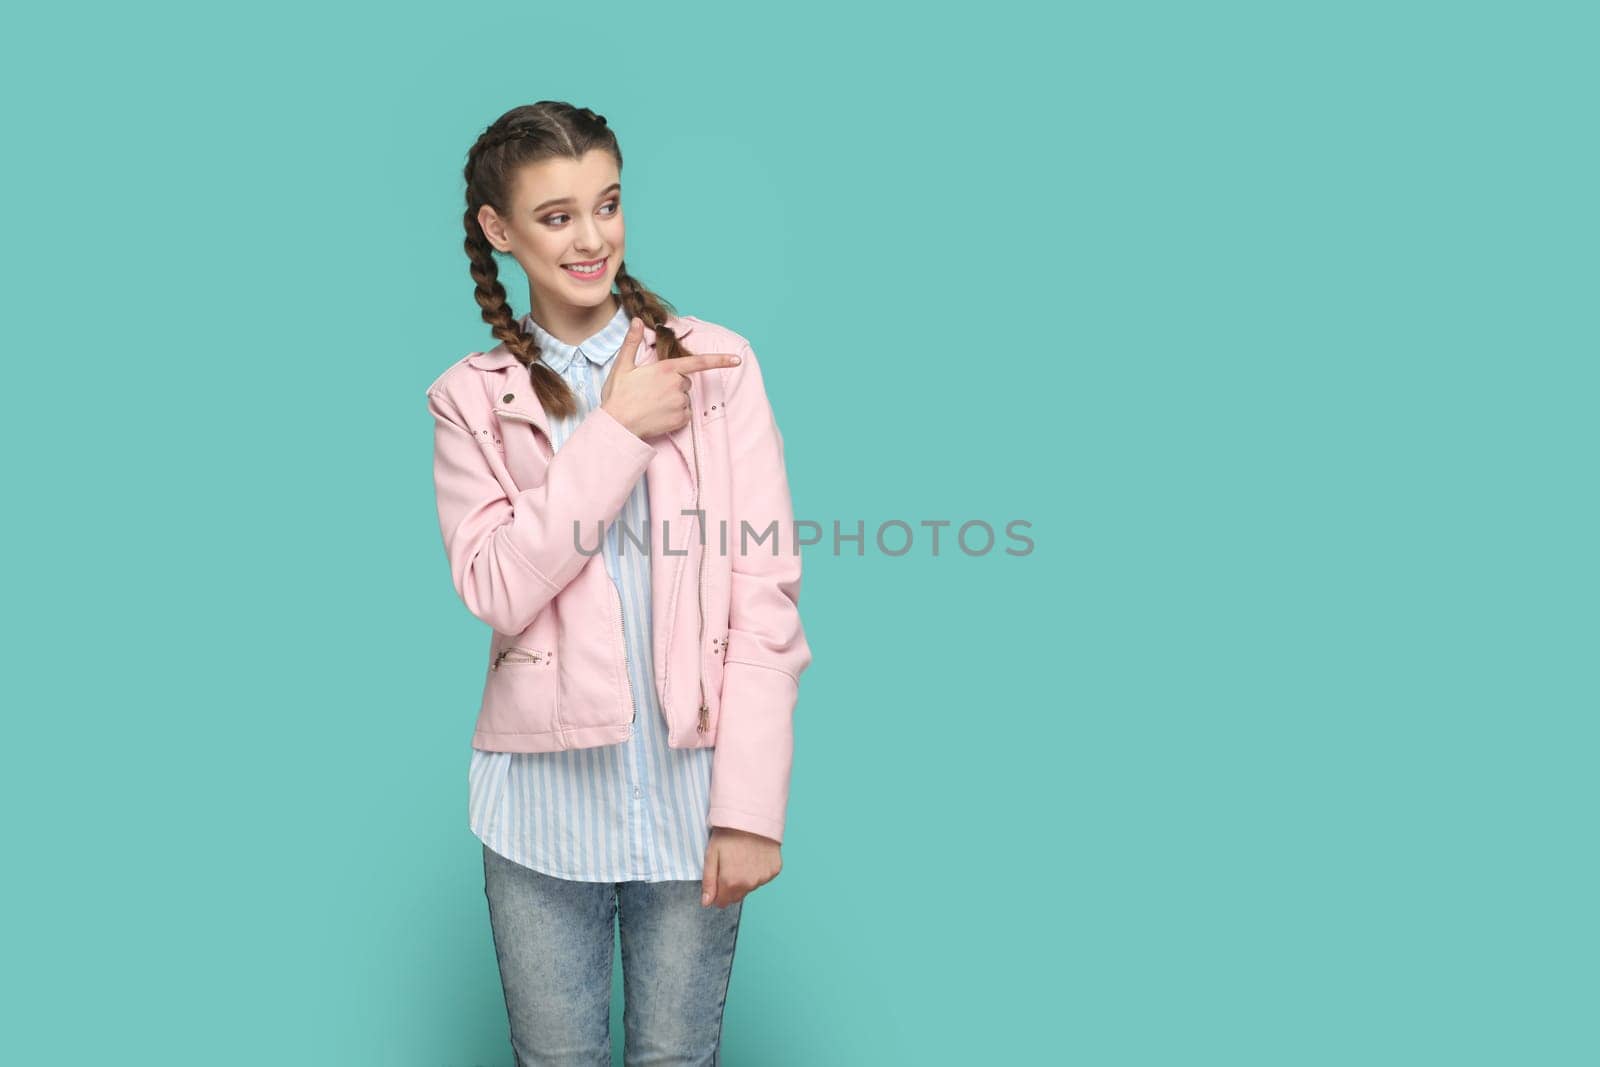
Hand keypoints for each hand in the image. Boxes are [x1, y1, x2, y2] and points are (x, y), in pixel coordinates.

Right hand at [600, 317, 741, 438]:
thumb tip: (637, 320)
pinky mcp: (680, 420)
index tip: (736, 360)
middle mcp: (677, 385)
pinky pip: (684, 415)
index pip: (698, 362)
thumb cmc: (618, 395)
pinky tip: (658, 416)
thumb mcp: (623, 366)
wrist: (617, 425)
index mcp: (666, 369)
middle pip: (685, 382)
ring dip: (673, 401)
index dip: (720, 360)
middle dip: (674, 385)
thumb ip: (632, 342)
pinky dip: (675, 416)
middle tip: (652, 392)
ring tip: (652, 405)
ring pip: (684, 399)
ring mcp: (680, 403)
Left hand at [701, 826, 780, 907]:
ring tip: (743, 857)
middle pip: (737, 896)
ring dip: (746, 878)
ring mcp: (764, 877)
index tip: (718, 878)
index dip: (717, 892)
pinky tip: (755, 856)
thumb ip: (709, 882)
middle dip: (731, 886)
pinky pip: (763, 877)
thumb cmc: (729, 833)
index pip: (722, 902)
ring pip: (751, 887)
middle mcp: (749, 884)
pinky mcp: (774, 870)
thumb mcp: (711, 855)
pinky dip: (758, 870)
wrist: (753, 817)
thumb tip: (706, 903)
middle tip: (730, 864)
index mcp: (731, 882)